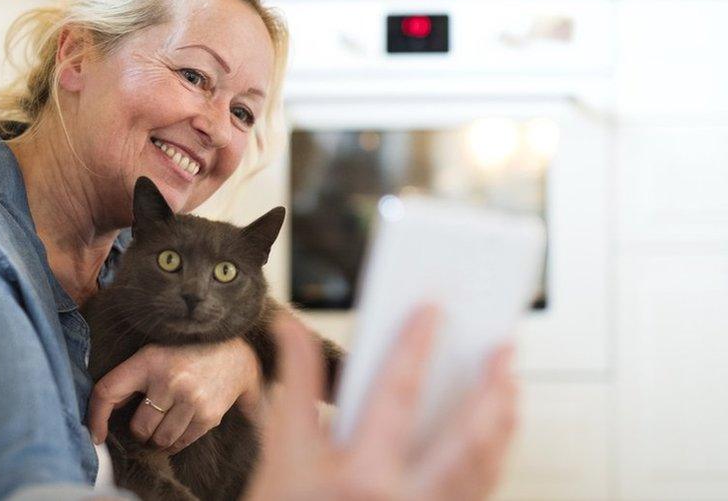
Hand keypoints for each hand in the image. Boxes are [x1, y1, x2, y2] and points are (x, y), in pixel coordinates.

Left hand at [88, 338, 262, 452]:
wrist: (236, 355)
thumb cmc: (187, 355)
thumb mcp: (156, 354)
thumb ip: (131, 378)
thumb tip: (106, 410)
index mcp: (148, 360)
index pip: (108, 391)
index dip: (96, 417)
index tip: (97, 435)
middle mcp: (169, 379)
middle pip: (138, 427)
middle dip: (140, 431)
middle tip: (148, 422)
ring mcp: (190, 399)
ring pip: (160, 439)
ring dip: (158, 438)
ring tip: (165, 425)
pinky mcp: (208, 415)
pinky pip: (181, 442)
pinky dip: (176, 442)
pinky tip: (179, 427)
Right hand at [244, 307, 517, 500]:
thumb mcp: (282, 452)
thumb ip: (295, 384)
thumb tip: (291, 329)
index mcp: (360, 477)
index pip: (396, 397)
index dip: (414, 347)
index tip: (432, 309)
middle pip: (465, 439)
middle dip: (491, 389)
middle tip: (506, 347)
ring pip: (483, 469)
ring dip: (503, 423)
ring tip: (510, 382)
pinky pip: (479, 490)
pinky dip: (493, 456)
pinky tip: (495, 432)